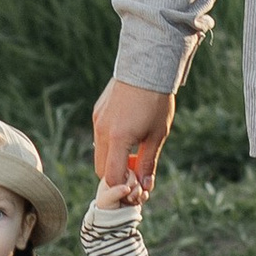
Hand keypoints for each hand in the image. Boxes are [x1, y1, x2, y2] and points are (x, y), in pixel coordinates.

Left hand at [91, 174, 144, 214]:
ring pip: (141, 183)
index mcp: (112, 175)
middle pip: (135, 176)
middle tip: (130, 197)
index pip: (125, 170)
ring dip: (140, 192)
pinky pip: (145, 191)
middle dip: (135, 186)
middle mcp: (122, 179)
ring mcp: (130, 187)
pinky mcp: (137, 194)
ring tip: (132, 200)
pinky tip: (140, 200)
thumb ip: (116, 192)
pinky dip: (144, 195)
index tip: (127, 188)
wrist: (112, 221)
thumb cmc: (106, 208)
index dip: (130, 178)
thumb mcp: (108, 199)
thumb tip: (127, 188)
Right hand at [92, 75, 175, 200]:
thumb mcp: (157, 135)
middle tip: (137, 169)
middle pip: (100, 168)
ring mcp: (97, 120)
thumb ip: (148, 162)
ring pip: (99, 152)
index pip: (112, 177)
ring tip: (136, 150)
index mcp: (118, 139)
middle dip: (117, 175)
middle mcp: (102, 131)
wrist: (147, 68)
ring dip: (114, 158)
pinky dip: (111, 144)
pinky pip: (100, 136)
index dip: (124, 187)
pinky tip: (129, 133)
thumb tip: (145, 185)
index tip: (139, 184)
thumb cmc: (156, 102)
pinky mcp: (98, 112)